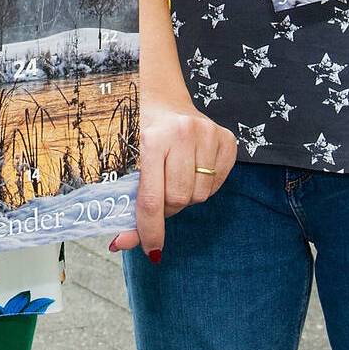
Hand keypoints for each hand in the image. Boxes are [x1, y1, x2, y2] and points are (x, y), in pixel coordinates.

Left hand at [112, 84, 235, 260]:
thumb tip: (120, 244)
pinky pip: (218, 184)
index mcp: (152, 140)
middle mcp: (183, 134)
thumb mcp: (131, 162)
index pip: (153, 199)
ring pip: (200, 195)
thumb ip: (130, 205)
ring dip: (188, 195)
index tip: (152, 250)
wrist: (166, 99)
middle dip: (168, 207)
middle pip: (179, 200)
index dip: (151, 230)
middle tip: (162, 192)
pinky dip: (205, 185)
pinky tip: (195, 167)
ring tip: (178, 175)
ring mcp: (209, 135)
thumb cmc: (144, 136)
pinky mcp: (228, 140)